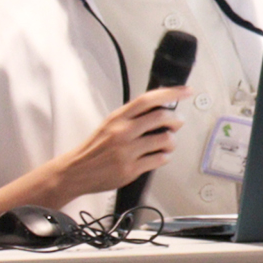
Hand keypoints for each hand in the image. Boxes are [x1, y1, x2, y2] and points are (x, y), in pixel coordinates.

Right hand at [0, 86, 193, 219]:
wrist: (76, 171)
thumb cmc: (96, 147)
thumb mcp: (111, 124)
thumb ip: (133, 116)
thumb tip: (161, 107)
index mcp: (118, 117)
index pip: (149, 99)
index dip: (171, 93)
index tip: (186, 91)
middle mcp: (123, 132)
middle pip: (161, 117)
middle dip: (176, 119)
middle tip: (178, 122)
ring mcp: (127, 152)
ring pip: (165, 140)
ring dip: (171, 141)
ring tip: (167, 143)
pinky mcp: (130, 170)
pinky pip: (159, 160)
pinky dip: (164, 157)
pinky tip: (158, 156)